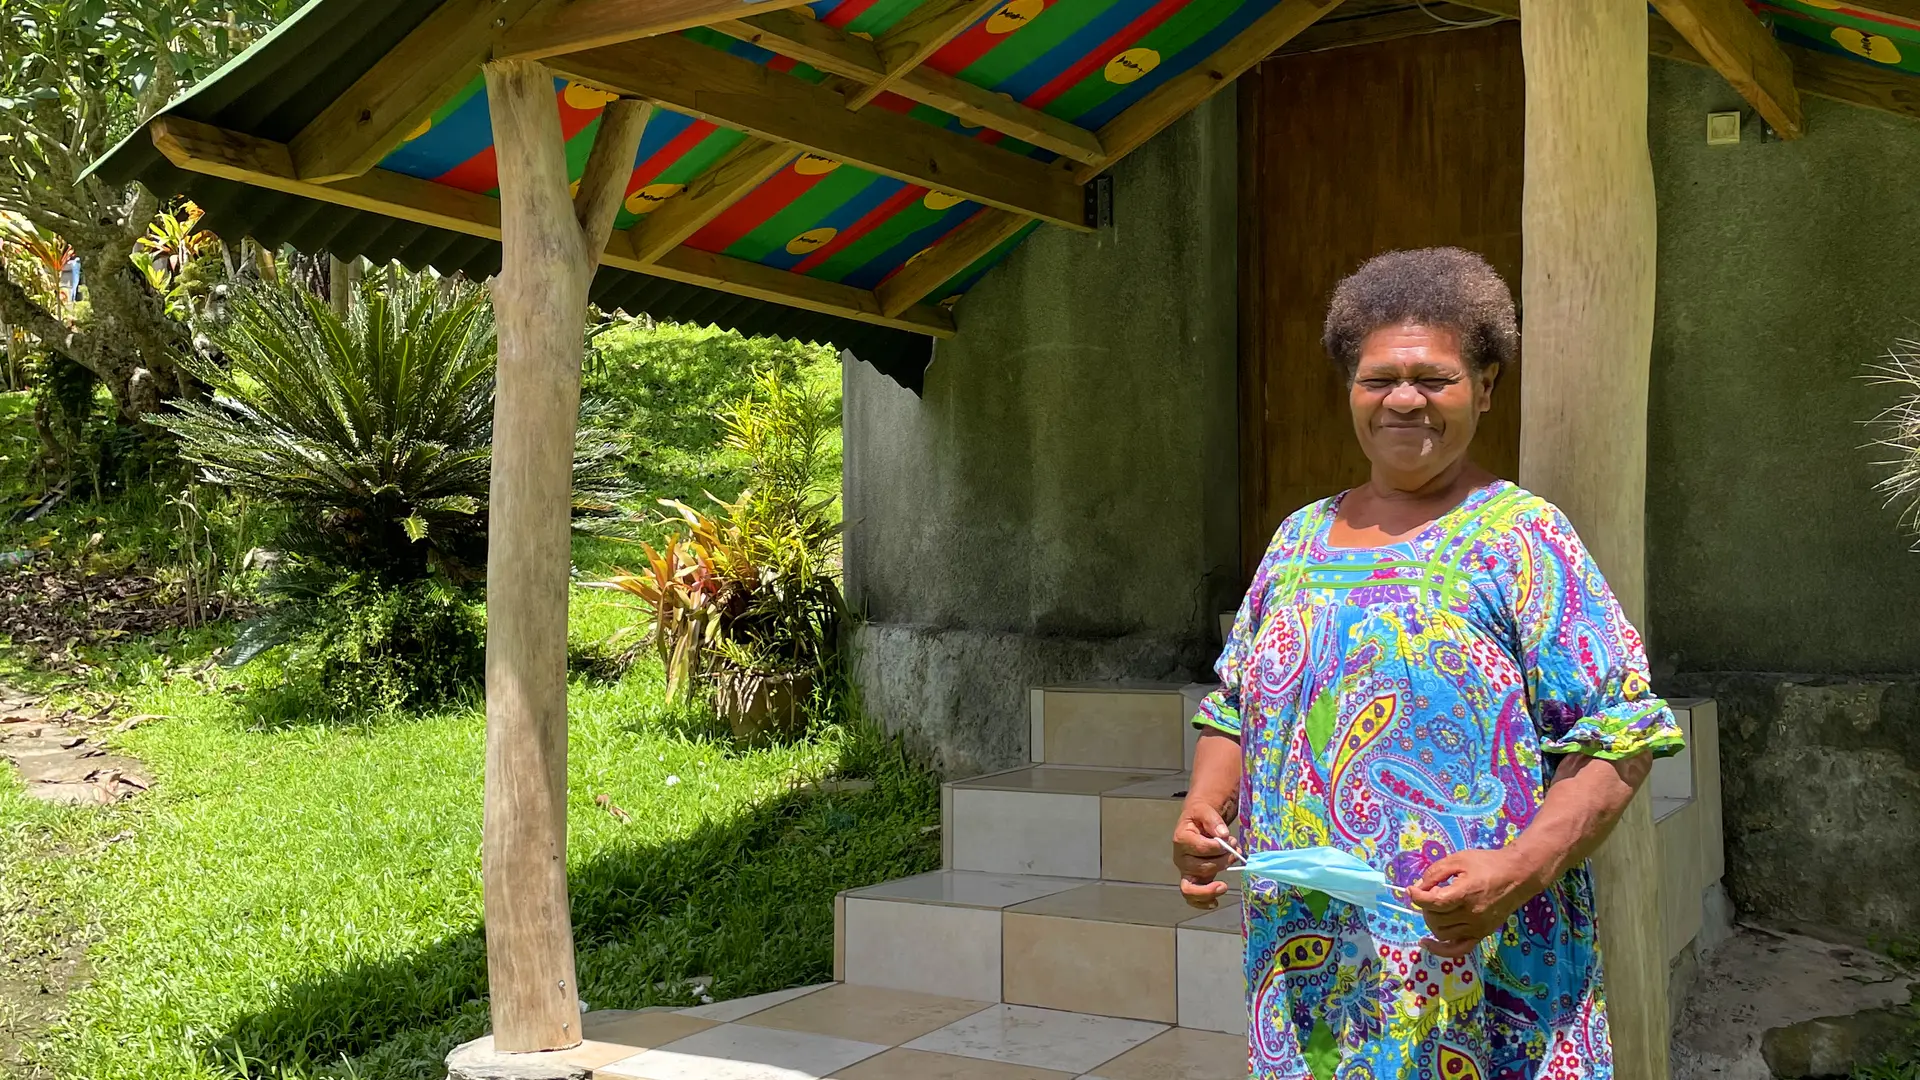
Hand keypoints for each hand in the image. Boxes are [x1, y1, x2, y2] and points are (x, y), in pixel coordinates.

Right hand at [1172, 800, 1233, 909]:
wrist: (1197, 821)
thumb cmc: (1200, 817)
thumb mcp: (1205, 810)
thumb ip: (1213, 820)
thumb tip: (1223, 835)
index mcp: (1181, 839)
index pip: (1200, 847)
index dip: (1218, 847)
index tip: (1229, 839)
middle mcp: (1180, 858)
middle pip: (1200, 868)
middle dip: (1221, 862)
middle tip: (1234, 852)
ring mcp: (1186, 871)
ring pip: (1192, 888)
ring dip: (1211, 887)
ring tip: (1224, 884)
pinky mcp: (1193, 879)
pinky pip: (1191, 897)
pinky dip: (1202, 902)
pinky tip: (1215, 903)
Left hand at [1406, 847, 1543, 957]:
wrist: (1517, 875)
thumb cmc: (1487, 864)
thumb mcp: (1458, 859)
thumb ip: (1435, 872)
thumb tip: (1418, 888)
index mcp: (1465, 894)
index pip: (1433, 903)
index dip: (1417, 897)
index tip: (1412, 890)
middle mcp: (1471, 915)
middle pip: (1435, 919)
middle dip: (1426, 906)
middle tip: (1432, 892)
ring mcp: (1478, 928)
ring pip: (1442, 934)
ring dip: (1432, 921)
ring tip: (1437, 907)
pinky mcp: (1482, 934)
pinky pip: (1458, 949)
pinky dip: (1441, 950)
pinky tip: (1427, 943)